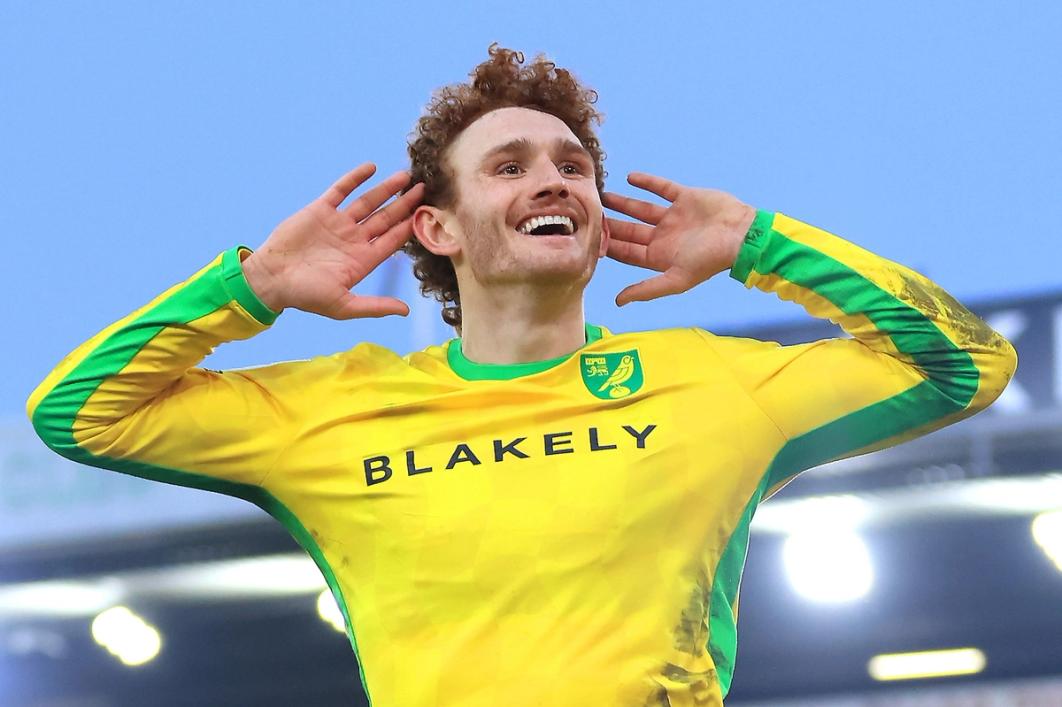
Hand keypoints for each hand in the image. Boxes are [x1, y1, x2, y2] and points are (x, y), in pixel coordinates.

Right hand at [242, 163, 424, 318]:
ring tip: (405, 176)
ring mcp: (338, 224)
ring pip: (368, 202)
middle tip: (423, 189)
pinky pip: (341, 190)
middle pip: (385, 218)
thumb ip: (375, 306)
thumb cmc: (305, 296)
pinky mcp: (320, 210)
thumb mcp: (343, 306)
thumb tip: (405, 311)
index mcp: (362, 260)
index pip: (392, 240)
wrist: (270, 279)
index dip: (409, 227)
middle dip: (404, 204)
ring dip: (386, 189)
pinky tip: (371, 167)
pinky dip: (355, 178)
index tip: (428, 214)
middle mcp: (354, 240)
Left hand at [603, 172, 755, 305]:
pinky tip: (630, 177)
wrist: (742, 235)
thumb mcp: (676, 279)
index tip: (589, 239)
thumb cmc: (711, 260)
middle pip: (630, 231)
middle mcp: (665, 237)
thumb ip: (646, 290)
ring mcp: (674, 217)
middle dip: (611, 225)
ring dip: (623, 202)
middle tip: (590, 214)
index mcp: (660, 257)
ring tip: (604, 195)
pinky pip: (662, 188)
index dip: (609, 246)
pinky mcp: (685, 198)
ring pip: (641, 209)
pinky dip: (647, 182)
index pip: (627, 252)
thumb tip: (618, 302)